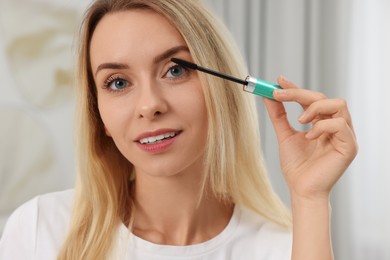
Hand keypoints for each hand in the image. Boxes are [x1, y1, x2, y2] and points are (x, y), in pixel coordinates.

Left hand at [263, 76, 357, 200]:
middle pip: (324, 97)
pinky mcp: (349, 146)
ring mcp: (345, 135)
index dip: (296, 88)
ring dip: (314, 108)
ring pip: (338, 104)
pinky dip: (322, 126)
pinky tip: (309, 137)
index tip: (279, 81)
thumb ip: (279, 115)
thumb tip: (269, 95)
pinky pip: (340, 124)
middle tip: (279, 94)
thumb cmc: (296, 166)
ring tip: (300, 122)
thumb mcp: (285, 135)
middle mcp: (336, 126)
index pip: (312, 98)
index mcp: (322, 123)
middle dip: (300, 93)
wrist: (301, 189)